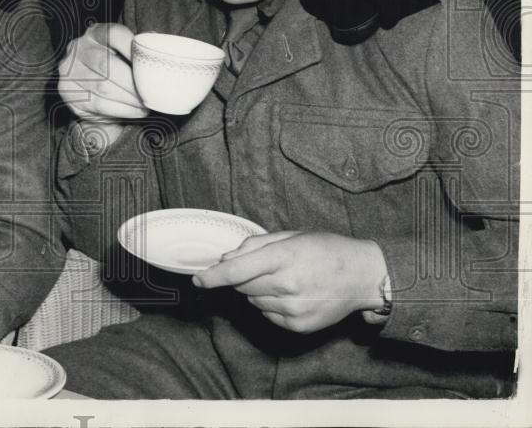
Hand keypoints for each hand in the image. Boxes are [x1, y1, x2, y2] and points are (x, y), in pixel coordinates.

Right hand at [57, 23, 147, 122]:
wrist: (89, 91)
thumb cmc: (114, 68)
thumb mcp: (122, 53)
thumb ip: (139, 49)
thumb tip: (163, 46)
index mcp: (94, 33)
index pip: (114, 34)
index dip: (133, 47)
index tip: (151, 62)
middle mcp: (78, 49)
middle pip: (107, 65)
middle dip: (133, 82)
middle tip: (151, 93)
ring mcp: (70, 72)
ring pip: (103, 87)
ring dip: (129, 99)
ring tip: (146, 104)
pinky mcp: (69, 94)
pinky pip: (99, 104)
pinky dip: (122, 110)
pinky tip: (136, 111)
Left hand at [192, 231, 388, 332]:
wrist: (363, 276)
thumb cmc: (327, 250)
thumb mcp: (292, 236)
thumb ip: (256, 245)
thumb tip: (227, 257)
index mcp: (284, 258)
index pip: (236, 271)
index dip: (213, 276)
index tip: (198, 279)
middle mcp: (287, 285)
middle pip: (242, 286)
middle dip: (243, 276)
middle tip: (266, 267)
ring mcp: (293, 309)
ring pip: (253, 301)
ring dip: (258, 290)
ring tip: (285, 279)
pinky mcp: (298, 325)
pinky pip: (267, 314)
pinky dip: (271, 304)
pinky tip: (291, 294)